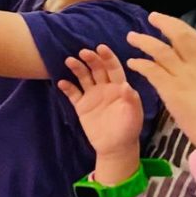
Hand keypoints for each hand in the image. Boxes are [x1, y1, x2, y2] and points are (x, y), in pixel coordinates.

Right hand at [58, 46, 143, 179]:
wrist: (115, 148)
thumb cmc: (129, 129)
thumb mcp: (133, 115)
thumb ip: (131, 99)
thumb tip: (126, 85)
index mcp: (119, 86)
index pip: (113, 68)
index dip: (108, 57)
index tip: (101, 48)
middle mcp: (105, 87)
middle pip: (97, 68)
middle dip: (91, 59)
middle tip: (83, 52)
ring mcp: (92, 96)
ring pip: (83, 77)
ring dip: (77, 68)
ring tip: (69, 61)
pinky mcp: (82, 106)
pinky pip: (73, 94)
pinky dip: (67, 88)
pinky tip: (62, 83)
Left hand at [127, 13, 195, 146]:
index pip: (195, 38)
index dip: (179, 26)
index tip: (167, 20)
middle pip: (179, 37)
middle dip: (164, 24)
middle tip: (151, 18)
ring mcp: (183, 77)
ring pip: (161, 52)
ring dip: (144, 42)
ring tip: (131, 37)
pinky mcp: (171, 91)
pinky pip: (153, 72)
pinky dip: (141, 65)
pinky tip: (133, 63)